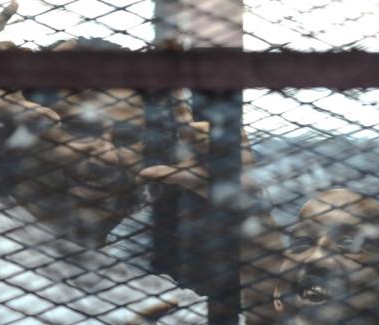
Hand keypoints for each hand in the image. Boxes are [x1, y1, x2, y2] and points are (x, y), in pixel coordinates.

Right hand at [0, 2, 57, 122]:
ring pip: (10, 44)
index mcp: (22, 79)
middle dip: (20, 57)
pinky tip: (17, 3)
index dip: (60, 52)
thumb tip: (57, 121)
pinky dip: (5, 15)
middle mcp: (12, 66)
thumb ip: (35, 113)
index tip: (74, 40)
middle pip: (26, 52)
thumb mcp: (13, 109)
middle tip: (9, 73)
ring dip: (2, 51)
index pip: (45, 63)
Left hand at [136, 88, 255, 196]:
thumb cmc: (206, 181)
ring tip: (217, 161)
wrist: (234, 189)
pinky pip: (230, 134)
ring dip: (212, 147)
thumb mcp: (184, 177)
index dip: (179, 96)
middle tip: (204, 155)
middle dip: (200, 142)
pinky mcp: (239, 133)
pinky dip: (229, 144)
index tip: (175, 82)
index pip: (182, 112)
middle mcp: (205, 129)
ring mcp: (222, 129)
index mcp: (190, 135)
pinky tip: (233, 154)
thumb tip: (140, 175)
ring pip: (213, 132)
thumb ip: (163, 173)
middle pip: (199, 127)